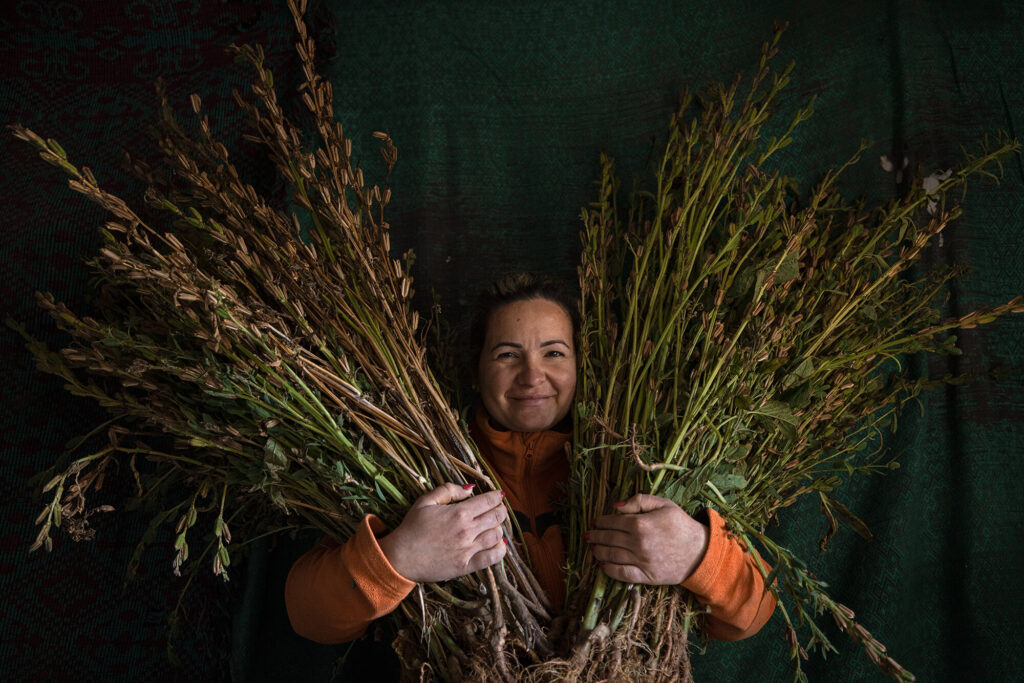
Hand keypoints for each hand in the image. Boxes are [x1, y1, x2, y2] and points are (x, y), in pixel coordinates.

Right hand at [378, 483, 507, 582]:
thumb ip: (448, 490)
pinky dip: (500, 550)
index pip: (488, 501)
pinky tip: (499, 544)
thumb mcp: (426, 501)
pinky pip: (492, 558)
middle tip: (498, 509)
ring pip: (497, 535)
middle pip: (496, 517)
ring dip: (499, 528)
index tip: (498, 495)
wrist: (400, 558)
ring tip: (494, 525)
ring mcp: (468, 550)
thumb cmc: (411, 528)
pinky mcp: (466, 566)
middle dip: (501, 510)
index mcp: (459, 513)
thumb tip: (470, 489)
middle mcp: (467, 531)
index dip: (497, 496)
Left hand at [585, 493, 708, 584]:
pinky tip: (602, 566)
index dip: (600, 522)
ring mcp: (641, 561)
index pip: (612, 522)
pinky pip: (623, 574)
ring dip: (598, 552)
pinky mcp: (646, 576)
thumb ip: (639, 501)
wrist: (700, 551)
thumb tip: (615, 506)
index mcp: (640, 524)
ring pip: (611, 556)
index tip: (595, 522)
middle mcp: (638, 543)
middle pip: (609, 539)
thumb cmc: (681, 525)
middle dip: (595, 537)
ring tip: (592, 549)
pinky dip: (610, 571)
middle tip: (587, 535)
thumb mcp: (663, 504)